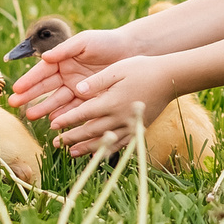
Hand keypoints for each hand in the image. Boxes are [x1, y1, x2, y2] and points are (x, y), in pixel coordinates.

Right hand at [8, 28, 136, 118]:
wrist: (131, 51)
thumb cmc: (106, 42)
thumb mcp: (84, 41)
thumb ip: (65, 49)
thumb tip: (45, 57)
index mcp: (63, 60)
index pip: (42, 71)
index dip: (29, 80)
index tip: (17, 88)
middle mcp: (66, 75)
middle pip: (45, 88)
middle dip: (30, 96)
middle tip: (15, 104)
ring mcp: (76, 88)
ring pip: (57, 100)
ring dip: (43, 108)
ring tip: (31, 115)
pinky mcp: (88, 99)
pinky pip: (73, 108)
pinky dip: (63, 115)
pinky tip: (53, 121)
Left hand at [42, 54, 174, 156]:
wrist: (170, 78)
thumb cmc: (143, 69)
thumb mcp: (117, 69)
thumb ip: (97, 81)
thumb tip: (77, 89)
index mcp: (111, 101)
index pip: (83, 113)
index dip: (67, 120)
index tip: (54, 125)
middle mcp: (119, 117)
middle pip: (90, 131)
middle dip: (72, 137)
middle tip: (56, 143)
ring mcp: (130, 126)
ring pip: (104, 141)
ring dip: (86, 148)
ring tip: (71, 152)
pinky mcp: (138, 129)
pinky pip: (120, 144)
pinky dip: (107, 150)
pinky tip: (98, 154)